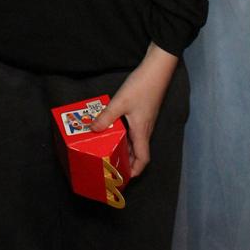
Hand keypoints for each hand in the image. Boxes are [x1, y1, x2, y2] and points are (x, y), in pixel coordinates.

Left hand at [89, 43, 178, 176]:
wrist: (156, 71)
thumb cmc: (141, 88)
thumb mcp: (120, 102)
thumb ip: (106, 117)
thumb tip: (93, 130)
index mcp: (142, 132)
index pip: (143, 160)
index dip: (135, 171)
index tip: (124, 178)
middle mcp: (145, 129)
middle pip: (139, 152)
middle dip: (128, 162)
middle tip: (113, 165)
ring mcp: (145, 120)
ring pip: (137, 141)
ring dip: (126, 148)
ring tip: (111, 150)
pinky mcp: (143, 112)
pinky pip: (135, 130)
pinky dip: (126, 135)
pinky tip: (115, 128)